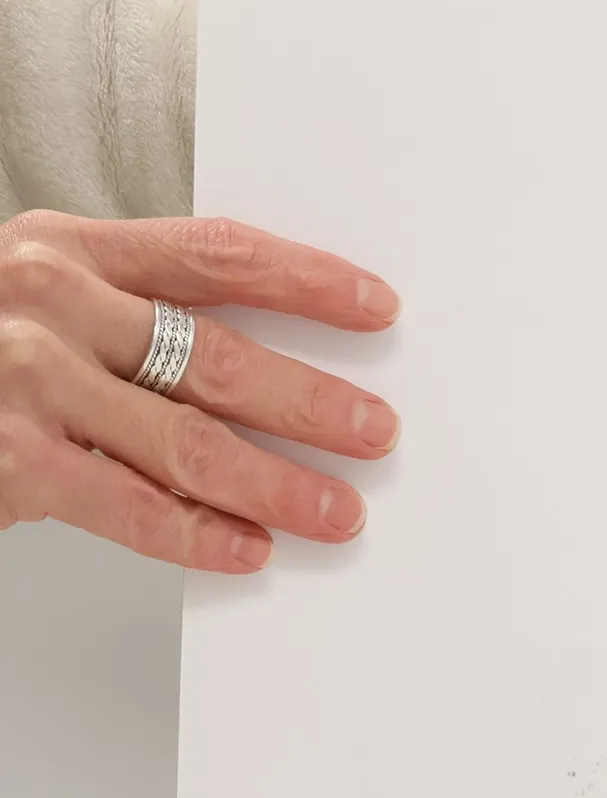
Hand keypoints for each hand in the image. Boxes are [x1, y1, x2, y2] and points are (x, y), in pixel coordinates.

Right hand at [0, 212, 400, 572]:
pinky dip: (197, 535)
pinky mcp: (5, 459)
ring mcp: (20, 381)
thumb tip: (262, 364)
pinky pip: (127, 506)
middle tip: (377, 430)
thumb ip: (123, 312)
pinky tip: (249, 549)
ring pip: (188, 439)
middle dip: (312, 401)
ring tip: (338, 510)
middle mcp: (44, 304)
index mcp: (63, 248)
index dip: (307, 279)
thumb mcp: (29, 295)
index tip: (376, 307)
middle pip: (219, 355)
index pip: (214, 254)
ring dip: (277, 482)